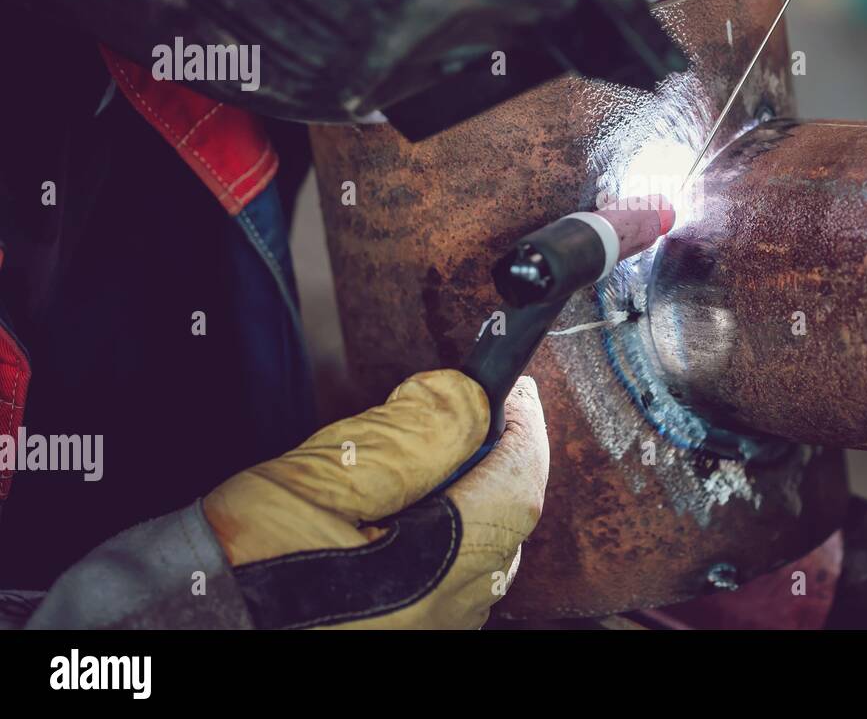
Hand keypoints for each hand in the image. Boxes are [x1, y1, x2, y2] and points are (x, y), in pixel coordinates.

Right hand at [203, 370, 547, 628]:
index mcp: (437, 575)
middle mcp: (447, 616)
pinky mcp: (410, 638)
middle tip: (458, 414)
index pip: (519, 487)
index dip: (524, 429)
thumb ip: (408, 433)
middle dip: (491, 459)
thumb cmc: (239, 562)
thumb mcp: (321, 476)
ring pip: (483, 551)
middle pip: (507, 520)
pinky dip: (446, 536)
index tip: (512, 390)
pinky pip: (455, 581)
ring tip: (416, 465)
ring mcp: (432, 634)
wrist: (182, 622)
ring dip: (469, 498)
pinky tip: (401, 515)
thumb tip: (467, 397)